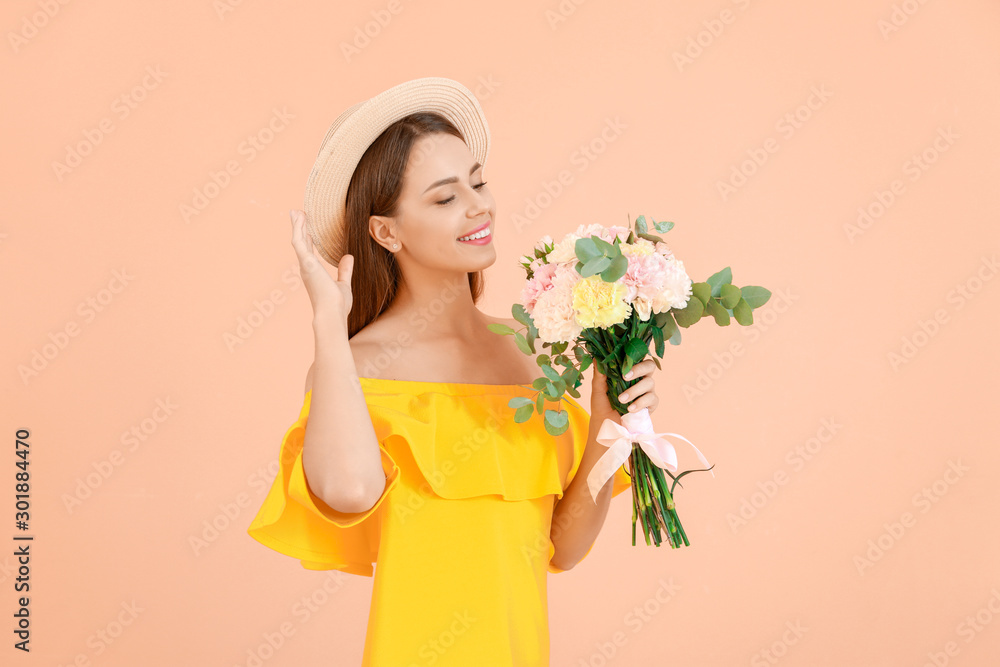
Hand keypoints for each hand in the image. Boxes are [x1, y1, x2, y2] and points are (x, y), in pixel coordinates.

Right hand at [290, 209, 353, 330]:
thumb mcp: (343, 284)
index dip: (307, 238)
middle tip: (298, 214)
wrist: (332, 314)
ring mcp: (305, 265)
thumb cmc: (337, 304)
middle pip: (300, 243)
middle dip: (299, 228)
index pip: (308, 251)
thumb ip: (345, 270)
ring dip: (297, 225)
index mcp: (313, 273)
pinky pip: (299, 242)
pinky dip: (299, 229)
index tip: (307, 228)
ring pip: (298, 240)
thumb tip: (349, 256)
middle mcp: (306, 268)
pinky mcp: (307, 263)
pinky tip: (300, 218)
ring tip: (297, 211)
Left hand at [590, 358, 659, 425]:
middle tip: (625, 376)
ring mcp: (647, 391)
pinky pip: (652, 399)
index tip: (620, 366)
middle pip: (649, 366)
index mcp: (628, 372)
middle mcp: (640, 379)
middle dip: (639, 369)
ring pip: (650, 382)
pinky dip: (641, 403)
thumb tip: (597, 357)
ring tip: (621, 399)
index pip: (637, 358)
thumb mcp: (598, 389)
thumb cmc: (602, 405)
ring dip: (634, 390)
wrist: (606, 426)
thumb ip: (599, 374)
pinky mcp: (651, 404)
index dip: (632, 358)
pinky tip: (630, 409)